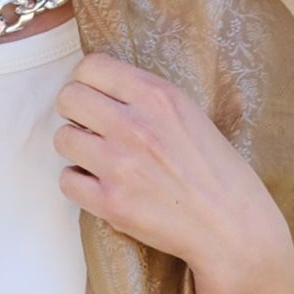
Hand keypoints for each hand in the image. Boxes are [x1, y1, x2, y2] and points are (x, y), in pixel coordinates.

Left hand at [53, 50, 289, 282]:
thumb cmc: (217, 171)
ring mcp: (119, 164)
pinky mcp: (110, 202)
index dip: (88, 82)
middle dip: (76, 112)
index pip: (91, 67)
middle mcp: (135, 124)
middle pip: (68, 98)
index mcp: (157, 96)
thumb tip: (101, 92)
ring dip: (77, 148)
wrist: (231, 226)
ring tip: (100, 159)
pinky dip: (80, 184)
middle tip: (92, 128)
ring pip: (62, 138)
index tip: (96, 97)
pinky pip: (66, 180)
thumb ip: (146, 100)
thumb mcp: (190, 115)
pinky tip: (101, 186)